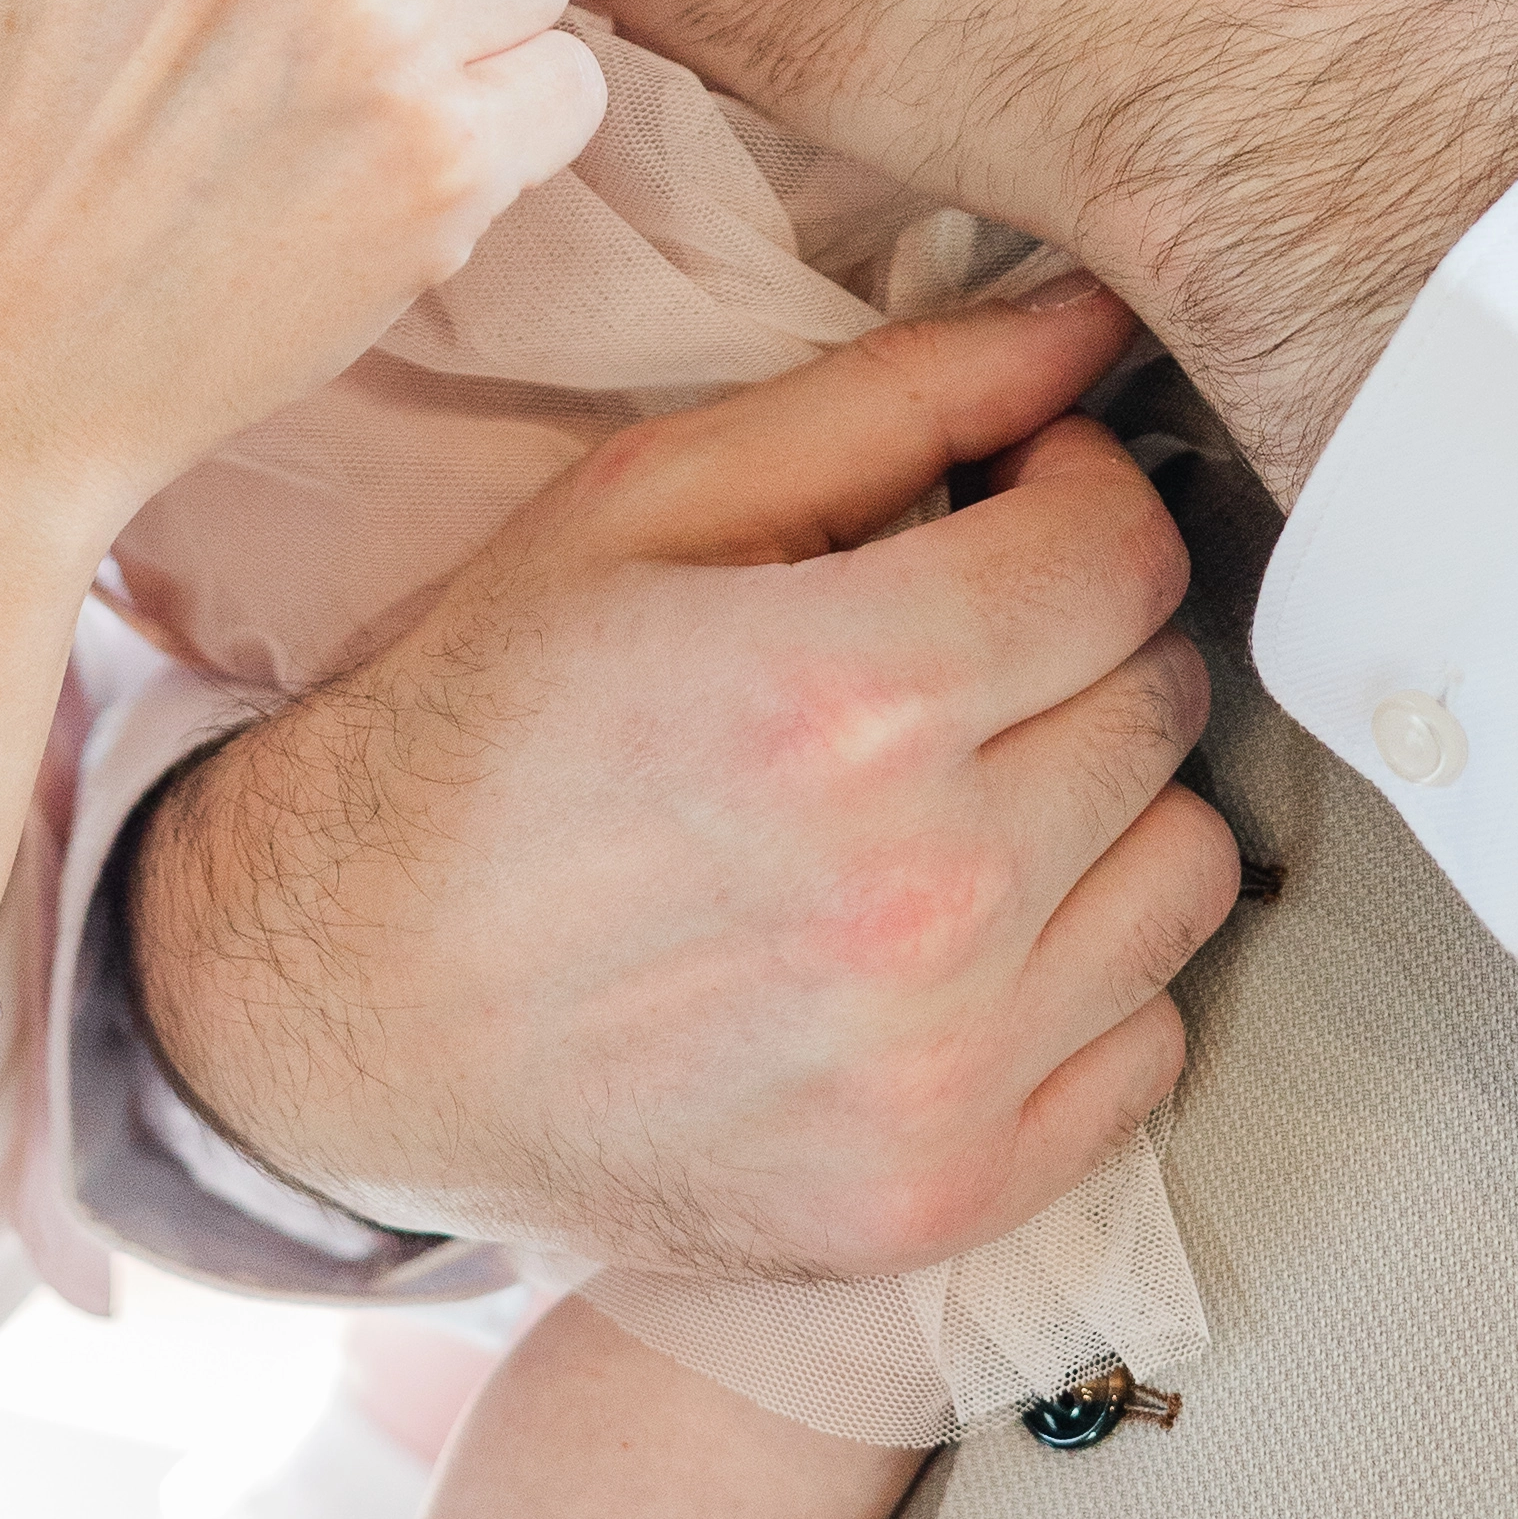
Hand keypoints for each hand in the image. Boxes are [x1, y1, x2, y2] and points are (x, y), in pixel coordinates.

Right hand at [126, 287, 1248, 1265]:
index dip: (1081, 494)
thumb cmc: (478, 730)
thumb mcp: (643, 505)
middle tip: (961, 641)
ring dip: (1103, 807)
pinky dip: (1081, 979)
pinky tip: (954, 939)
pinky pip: (1146, 1046)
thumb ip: (892, 398)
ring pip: (1187, 873)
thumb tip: (1087, 323)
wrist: (330, 1003)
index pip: (1126, 555)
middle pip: (1158, 704)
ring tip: (962, 787)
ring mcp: (942, 1071)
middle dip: (1082, 639)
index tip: (1015, 501)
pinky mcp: (941, 1195)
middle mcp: (924, 897)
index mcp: (850, 697)